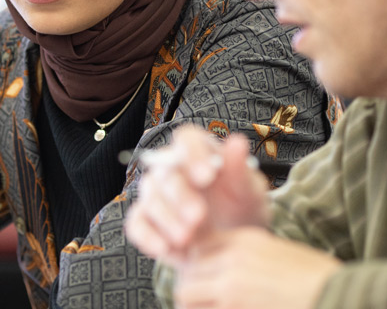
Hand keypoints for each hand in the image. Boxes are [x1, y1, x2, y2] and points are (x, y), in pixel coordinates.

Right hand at [125, 126, 268, 264]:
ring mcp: (156, 194)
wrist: (233, 245)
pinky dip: (148, 236)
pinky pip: (136, 223)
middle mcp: (172, 168)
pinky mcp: (146, 220)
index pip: (187, 139)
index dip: (193, 154)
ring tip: (188, 238)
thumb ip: (240, 169)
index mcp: (199, 152)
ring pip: (151, 197)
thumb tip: (237, 142)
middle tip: (199, 215)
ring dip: (167, 218)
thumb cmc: (241, 210)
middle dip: (181, 194)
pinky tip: (165, 248)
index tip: (207, 176)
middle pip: (166, 171)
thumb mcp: (249, 192)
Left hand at [173, 227, 342, 308]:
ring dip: (193, 304)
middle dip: (191, 288)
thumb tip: (222, 268)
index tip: (201, 278)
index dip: (197, 265)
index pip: (199, 246)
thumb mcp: (277, 252)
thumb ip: (247, 255)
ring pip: (186, 294)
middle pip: (188, 271)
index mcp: (245, 239)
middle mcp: (232, 259)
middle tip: (203, 301)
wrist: (335, 296)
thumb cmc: (315, 278)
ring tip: (210, 307)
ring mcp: (230, 286)